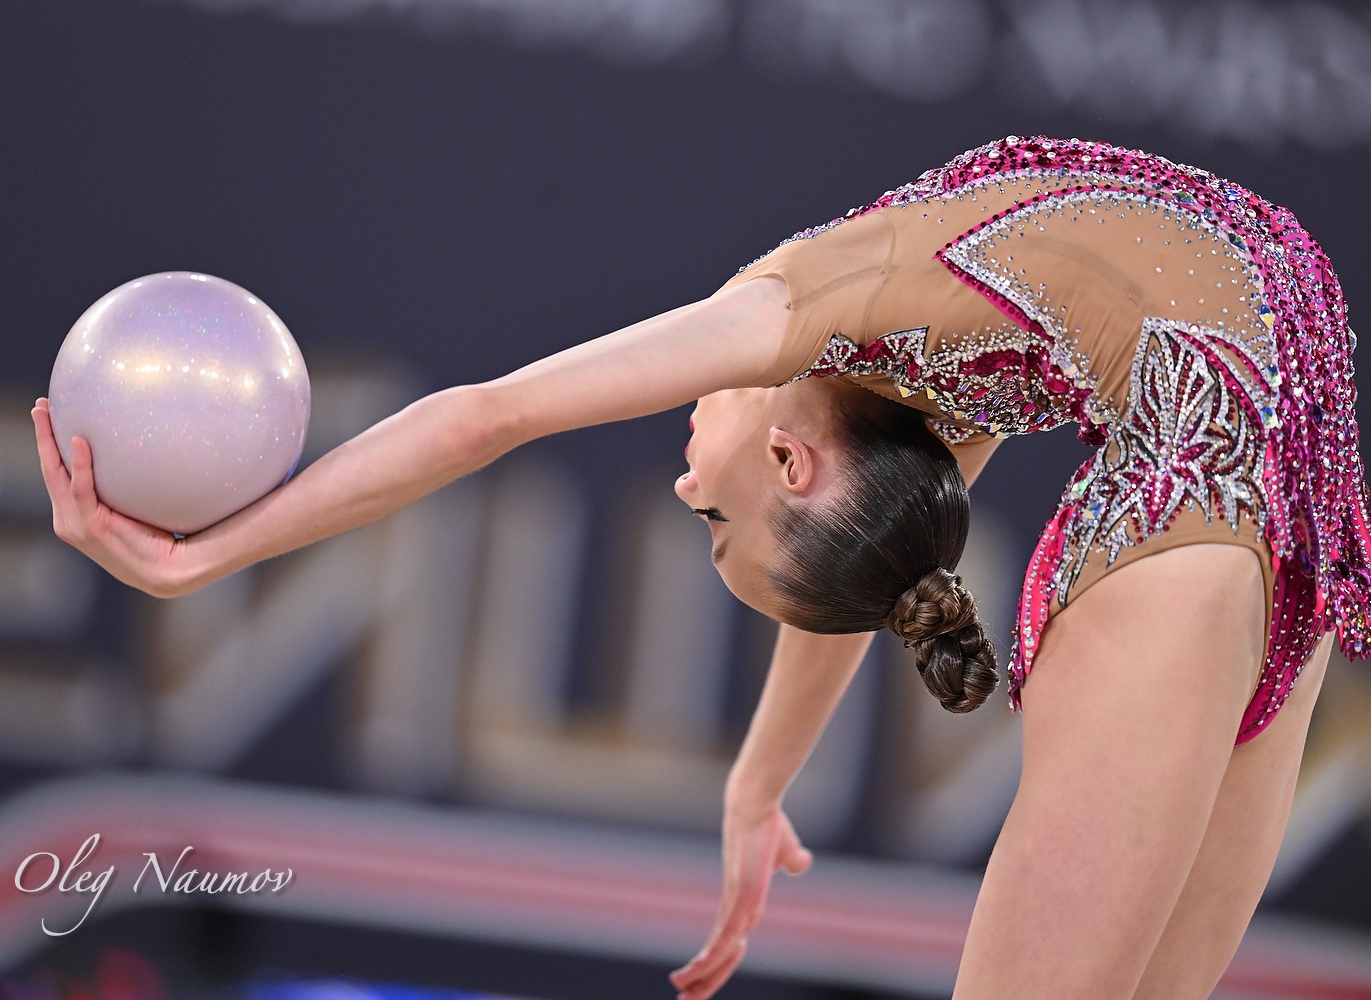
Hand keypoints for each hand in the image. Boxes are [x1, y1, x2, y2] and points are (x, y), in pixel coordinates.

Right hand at [32, 398, 187, 596]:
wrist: (169, 569)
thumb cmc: (157, 537)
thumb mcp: (132, 506)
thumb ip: (123, 486)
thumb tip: (139, 449)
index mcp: (75, 515)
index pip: (57, 474)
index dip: (49, 445)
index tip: (47, 416)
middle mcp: (68, 520)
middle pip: (49, 470)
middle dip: (42, 436)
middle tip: (40, 407)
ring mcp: (76, 525)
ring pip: (56, 475)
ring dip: (49, 442)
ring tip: (47, 413)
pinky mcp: (91, 527)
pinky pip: (81, 489)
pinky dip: (79, 465)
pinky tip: (79, 442)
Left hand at [669, 803, 811, 999]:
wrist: (756, 804)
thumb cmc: (769, 825)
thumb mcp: (787, 851)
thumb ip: (792, 862)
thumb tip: (801, 863)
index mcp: (742, 903)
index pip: (726, 944)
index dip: (714, 966)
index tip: (696, 984)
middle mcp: (735, 907)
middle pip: (717, 953)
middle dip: (702, 980)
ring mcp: (737, 901)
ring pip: (718, 949)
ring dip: (702, 974)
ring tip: (682, 992)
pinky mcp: (741, 894)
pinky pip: (727, 932)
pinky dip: (714, 953)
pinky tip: (700, 968)